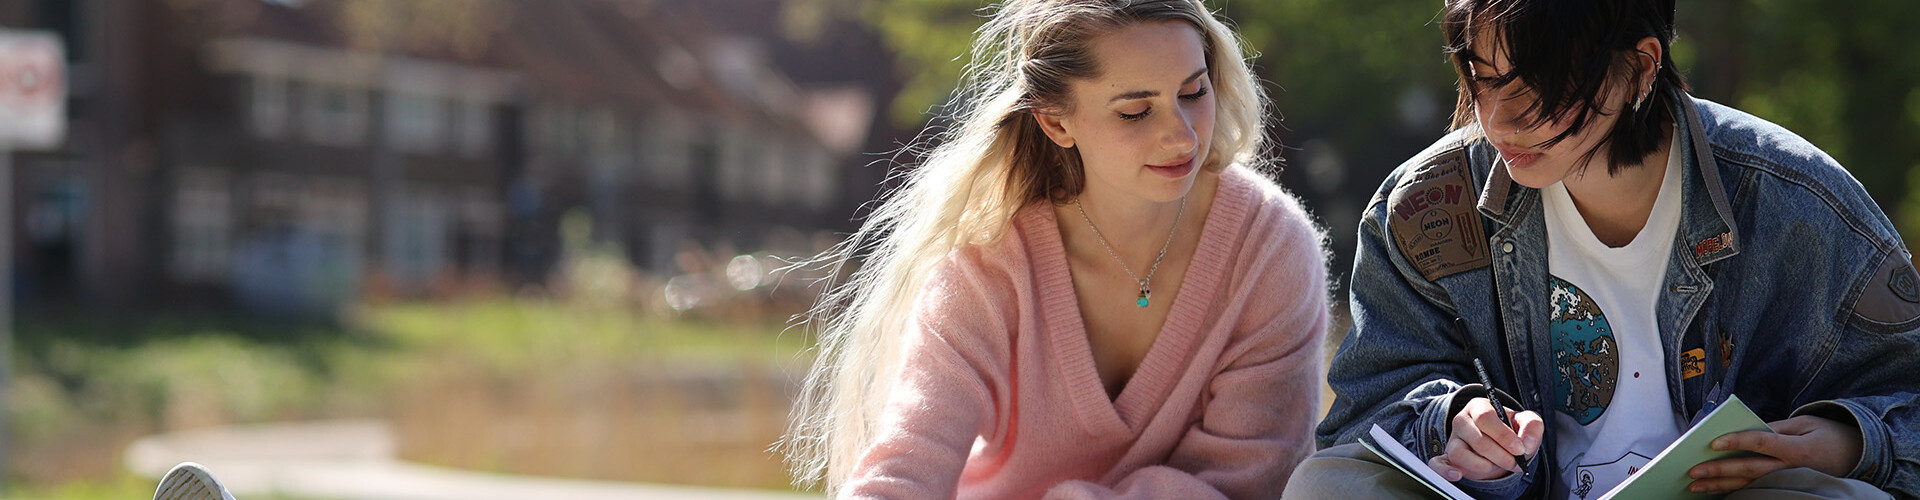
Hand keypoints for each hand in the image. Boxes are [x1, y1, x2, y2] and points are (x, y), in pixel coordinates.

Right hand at [1428, 397, 1544, 481]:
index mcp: (1479, 407)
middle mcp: (1461, 421)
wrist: (1499, 443)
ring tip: (1495, 465)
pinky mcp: (1447, 457)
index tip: (1520, 449)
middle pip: (1477, 439)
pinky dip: (1445, 471)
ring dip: (1483, 465)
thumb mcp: (1525, 422)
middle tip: (1514, 463)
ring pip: (1460, 454)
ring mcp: (1453, 439)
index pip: (1485, 417)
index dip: (1504, 436)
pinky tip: (1457, 475)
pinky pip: (1438, 464)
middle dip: (1500, 455)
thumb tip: (1525, 444)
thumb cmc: (1510, 430)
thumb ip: (1532, 426)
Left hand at [1685, 415, 1862, 493]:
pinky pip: (1758, 490)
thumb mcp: (1806, 423)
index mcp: (1798, 449)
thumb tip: (1746, 429)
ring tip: (1696, 486)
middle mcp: (1792, 469)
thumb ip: (1776, 428)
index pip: (1762, 443)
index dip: (1738, 441)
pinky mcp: (1788, 487)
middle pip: (1750, 470)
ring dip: (1721, 486)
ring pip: (1750, 485)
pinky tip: (1716, 490)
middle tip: (1693, 472)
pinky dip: (1735, 490)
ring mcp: (1790, 481)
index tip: (1713, 441)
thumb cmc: (1830, 434)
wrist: (1859, 455)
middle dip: (1719, 471)